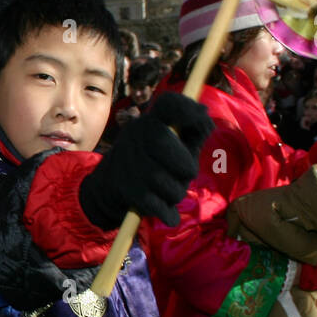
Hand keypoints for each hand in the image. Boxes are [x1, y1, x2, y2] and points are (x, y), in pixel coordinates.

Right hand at [78, 93, 214, 228]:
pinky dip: (167, 212)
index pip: (168, 104)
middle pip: (169, 149)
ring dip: (176, 192)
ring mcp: (127, 162)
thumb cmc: (151, 162)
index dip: (187, 108)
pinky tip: (165, 210)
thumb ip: (192, 133)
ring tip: (169, 190)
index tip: (203, 117)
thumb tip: (208, 123)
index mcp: (149, 120)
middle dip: (186, 167)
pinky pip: (158, 206)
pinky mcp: (126, 189)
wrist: (108, 187)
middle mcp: (135, 135)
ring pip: (168, 184)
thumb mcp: (172, 144)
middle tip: (187, 173)